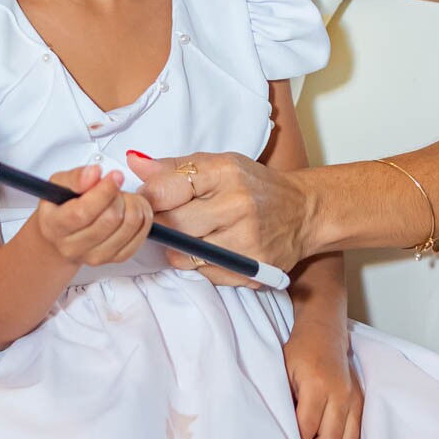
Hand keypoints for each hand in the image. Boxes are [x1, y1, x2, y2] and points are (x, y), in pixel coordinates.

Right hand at [37, 165, 152, 267]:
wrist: (62, 236)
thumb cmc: (61, 208)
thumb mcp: (59, 184)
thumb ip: (75, 177)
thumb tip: (93, 173)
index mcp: (56, 226)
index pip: (84, 212)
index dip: (104, 191)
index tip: (115, 176)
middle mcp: (74, 247)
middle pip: (111, 219)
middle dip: (119, 195)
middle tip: (114, 187)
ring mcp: (96, 256)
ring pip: (130, 226)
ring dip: (133, 204)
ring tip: (122, 197)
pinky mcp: (116, 258)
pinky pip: (141, 236)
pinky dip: (142, 217)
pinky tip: (130, 209)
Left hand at [127, 151, 312, 275]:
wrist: (304, 211)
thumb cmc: (256, 185)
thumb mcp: (220, 164)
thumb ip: (175, 167)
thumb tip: (134, 163)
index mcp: (225, 172)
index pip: (165, 189)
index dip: (148, 198)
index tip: (148, 201)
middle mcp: (237, 206)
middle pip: (171, 225)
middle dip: (163, 225)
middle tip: (171, 220)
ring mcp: (246, 241)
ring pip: (183, 255)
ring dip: (181, 249)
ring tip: (197, 235)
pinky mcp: (251, 269)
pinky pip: (205, 275)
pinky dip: (202, 266)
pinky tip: (216, 250)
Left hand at [284, 319, 362, 438]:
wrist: (323, 333)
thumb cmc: (299, 352)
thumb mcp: (283, 372)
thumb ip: (284, 402)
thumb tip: (281, 434)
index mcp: (317, 385)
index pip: (306, 427)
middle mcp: (340, 393)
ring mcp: (353, 398)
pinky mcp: (360, 401)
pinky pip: (355, 436)